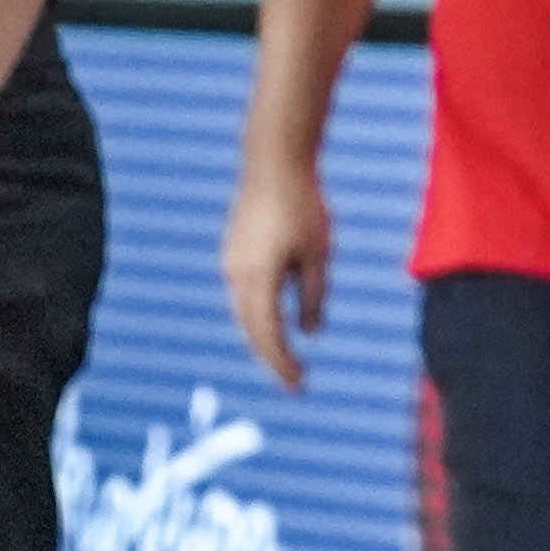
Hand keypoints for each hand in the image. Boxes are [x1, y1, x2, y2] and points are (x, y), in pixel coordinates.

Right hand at [222, 155, 330, 390]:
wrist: (274, 164)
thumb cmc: (303, 206)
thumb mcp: (318, 253)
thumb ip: (313, 295)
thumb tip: (310, 334)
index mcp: (257, 280)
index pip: (267, 336)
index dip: (282, 364)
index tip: (298, 386)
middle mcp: (236, 277)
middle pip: (251, 331)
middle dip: (271, 358)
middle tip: (294, 382)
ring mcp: (230, 265)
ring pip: (244, 314)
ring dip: (262, 338)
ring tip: (285, 359)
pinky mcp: (233, 254)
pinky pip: (243, 295)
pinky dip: (258, 315)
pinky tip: (273, 322)